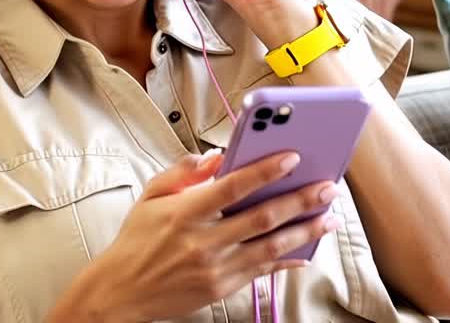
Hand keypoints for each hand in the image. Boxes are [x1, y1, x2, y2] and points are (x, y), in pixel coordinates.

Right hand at [60, 150, 340, 321]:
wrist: (121, 291)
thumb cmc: (136, 241)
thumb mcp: (151, 197)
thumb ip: (182, 172)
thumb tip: (215, 157)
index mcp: (185, 212)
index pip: (233, 186)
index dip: (266, 170)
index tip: (292, 157)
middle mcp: (203, 241)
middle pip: (262, 217)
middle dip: (300, 200)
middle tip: (327, 187)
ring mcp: (215, 268)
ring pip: (270, 247)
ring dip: (304, 231)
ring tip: (328, 218)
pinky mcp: (221, 288)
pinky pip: (262, 272)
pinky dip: (286, 261)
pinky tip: (305, 250)